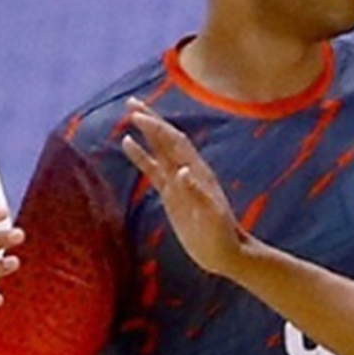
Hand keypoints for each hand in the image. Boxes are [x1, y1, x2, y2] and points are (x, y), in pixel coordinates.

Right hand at [120, 100, 249, 276]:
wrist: (225, 253)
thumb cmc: (221, 235)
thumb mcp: (212, 216)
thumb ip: (198, 193)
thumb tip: (183, 171)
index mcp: (198, 172)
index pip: (175, 143)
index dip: (158, 128)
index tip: (138, 115)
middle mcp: (188, 171)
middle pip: (166, 138)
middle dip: (151, 119)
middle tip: (131, 101)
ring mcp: (179, 182)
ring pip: (159, 150)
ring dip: (146, 131)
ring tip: (130, 114)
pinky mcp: (171, 194)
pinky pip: (153, 169)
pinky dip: (141, 155)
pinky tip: (128, 144)